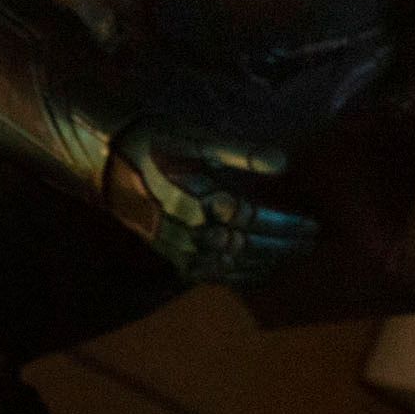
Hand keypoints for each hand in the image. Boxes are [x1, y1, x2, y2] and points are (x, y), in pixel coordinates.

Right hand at [104, 119, 318, 285]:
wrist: (102, 158)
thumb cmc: (155, 140)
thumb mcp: (196, 137)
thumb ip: (240, 152)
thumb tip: (283, 162)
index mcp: (199, 200)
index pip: (254, 220)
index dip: (285, 226)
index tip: (312, 225)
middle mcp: (190, 230)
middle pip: (246, 246)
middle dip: (281, 247)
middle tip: (311, 244)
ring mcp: (177, 245)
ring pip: (228, 265)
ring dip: (262, 264)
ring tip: (290, 258)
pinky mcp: (167, 252)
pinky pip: (205, 273)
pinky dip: (233, 276)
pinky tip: (252, 273)